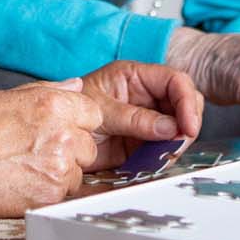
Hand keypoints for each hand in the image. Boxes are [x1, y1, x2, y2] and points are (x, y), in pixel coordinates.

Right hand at [0, 79, 103, 217]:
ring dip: (63, 171)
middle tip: (39, 152)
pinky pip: (67, 192)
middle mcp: (63, 134)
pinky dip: (51, 190)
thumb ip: (49, 89)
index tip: (60, 130)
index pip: (94, 113)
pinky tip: (26, 182)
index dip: (78, 122)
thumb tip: (77, 86)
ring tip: (28, 168)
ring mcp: (60, 167)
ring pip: (80, 171)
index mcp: (54, 105)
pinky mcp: (53, 194)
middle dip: (72, 149)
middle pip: (90, 145)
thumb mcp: (8, 97)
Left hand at [77, 60, 204, 169]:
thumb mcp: (100, 110)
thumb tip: (170, 127)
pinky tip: (154, 163)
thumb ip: (134, 118)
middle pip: (184, 104)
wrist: (51, 137)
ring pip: (178, 129)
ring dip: (176, 143)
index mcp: (136, 77)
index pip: (175, 81)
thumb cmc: (67, 110)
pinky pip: (163, 149)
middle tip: (178, 144)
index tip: (188, 126)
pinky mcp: (142, 144)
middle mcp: (145, 96)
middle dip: (186, 123)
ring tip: (162, 156)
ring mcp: (146, 120)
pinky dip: (164, 158)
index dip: (187, 101)